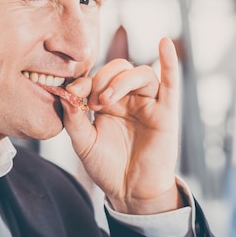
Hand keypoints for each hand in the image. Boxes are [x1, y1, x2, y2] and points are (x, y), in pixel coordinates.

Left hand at [62, 37, 182, 214]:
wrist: (130, 192)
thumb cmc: (108, 168)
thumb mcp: (84, 144)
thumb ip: (74, 120)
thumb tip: (65, 94)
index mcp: (108, 102)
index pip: (97, 78)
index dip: (84, 81)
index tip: (72, 93)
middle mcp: (129, 99)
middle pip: (119, 69)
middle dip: (101, 79)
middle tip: (92, 101)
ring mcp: (148, 103)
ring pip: (140, 73)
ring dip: (121, 80)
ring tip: (106, 100)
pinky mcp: (166, 112)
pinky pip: (170, 83)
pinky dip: (169, 62)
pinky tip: (164, 44)